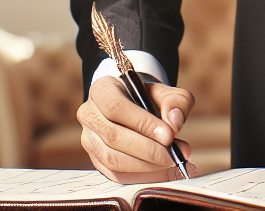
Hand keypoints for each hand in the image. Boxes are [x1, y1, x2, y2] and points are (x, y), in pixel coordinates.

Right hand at [77, 76, 196, 182]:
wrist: (137, 105)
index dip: (142, 123)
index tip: (168, 135)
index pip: (116, 107)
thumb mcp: (166, 91)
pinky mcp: (96, 160)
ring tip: (172, 162)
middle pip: (113, 137)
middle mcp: (89, 114)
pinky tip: (162, 172)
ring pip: (113, 159)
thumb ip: (175, 101)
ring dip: (146, 165)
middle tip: (174, 155)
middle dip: (147, 149)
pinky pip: (116, 174)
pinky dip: (141, 176)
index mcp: (101, 89)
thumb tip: (174, 122)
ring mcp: (89, 140)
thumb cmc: (150, 97)